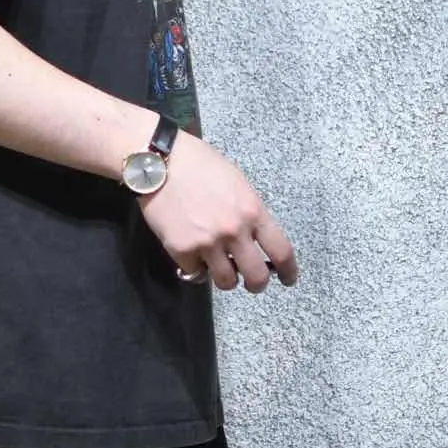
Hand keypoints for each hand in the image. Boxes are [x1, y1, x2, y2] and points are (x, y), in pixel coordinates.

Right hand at [137, 132, 298, 291]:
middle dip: (257, 285)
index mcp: (253, 211)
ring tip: (218, 267)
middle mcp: (234, 231)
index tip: (288, 279)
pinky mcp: (181, 250)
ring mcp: (207, 243)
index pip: (281, 251)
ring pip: (226, 282)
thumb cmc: (199, 164)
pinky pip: (194, 272)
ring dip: (225, 278)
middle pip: (257, 277)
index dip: (288, 271)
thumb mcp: (236, 184)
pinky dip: (194, 267)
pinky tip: (191, 253)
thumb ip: (248, 212)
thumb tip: (252, 238)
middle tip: (252, 283)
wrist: (159, 162)